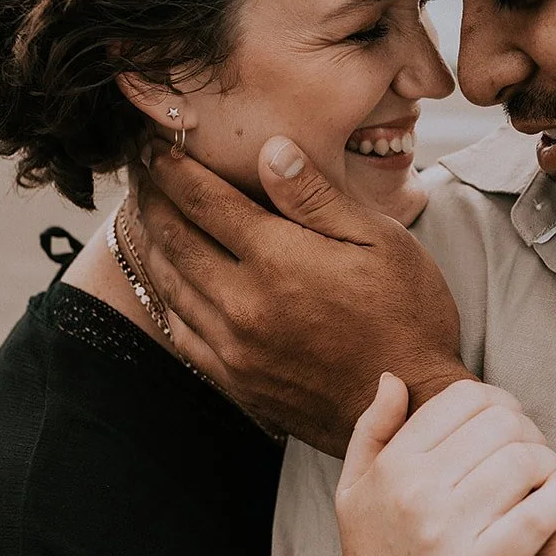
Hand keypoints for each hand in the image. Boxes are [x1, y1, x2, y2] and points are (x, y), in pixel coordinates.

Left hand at [127, 139, 466, 454]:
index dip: (173, 169)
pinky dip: (165, 295)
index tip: (157, 146)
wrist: (414, 408)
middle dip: (152, 198)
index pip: (203, 201)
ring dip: (152, 243)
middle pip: (174, 238)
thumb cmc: (409, 316)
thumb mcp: (381, 240)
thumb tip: (270, 150)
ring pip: (169, 283)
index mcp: (277, 260)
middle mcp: (243, 303)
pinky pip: (180, 330)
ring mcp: (234, 347)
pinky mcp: (235, 380)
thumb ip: (317, 197)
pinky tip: (168, 278)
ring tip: (147, 214)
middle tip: (141, 172)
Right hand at [334, 375, 555, 555]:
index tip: (507, 424)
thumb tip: (392, 378)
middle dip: (528, 429)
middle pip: (500, 424)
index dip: (497, 401)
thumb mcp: (352, 493)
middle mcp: (415, 494)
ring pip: (524, 461)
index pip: (462, 399)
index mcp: (390, 468)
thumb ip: (370, 431)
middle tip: (531, 450)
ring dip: (548, 460)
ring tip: (547, 473)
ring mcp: (447, 534)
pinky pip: (537, 516)